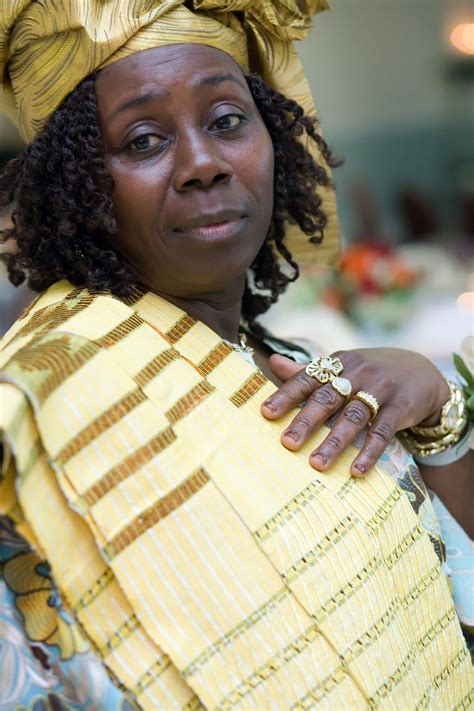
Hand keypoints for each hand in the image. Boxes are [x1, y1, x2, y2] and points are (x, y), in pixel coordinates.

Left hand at [261, 348, 449, 476]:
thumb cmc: (369, 373)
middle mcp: (358, 373)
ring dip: (334, 442)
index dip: (286, 394)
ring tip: (316, 464)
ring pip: (354, 417)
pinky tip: (356, 471)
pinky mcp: (400, 407)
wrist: (422, 372)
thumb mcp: (342, 367)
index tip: (265, 413)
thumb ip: (308, 370)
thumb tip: (272, 361)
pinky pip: (382, 432)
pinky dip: (369, 452)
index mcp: (338, 363)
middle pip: (328, 398)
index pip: (308, 378)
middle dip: (306, 421)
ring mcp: (380, 389)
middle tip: (287, 444)